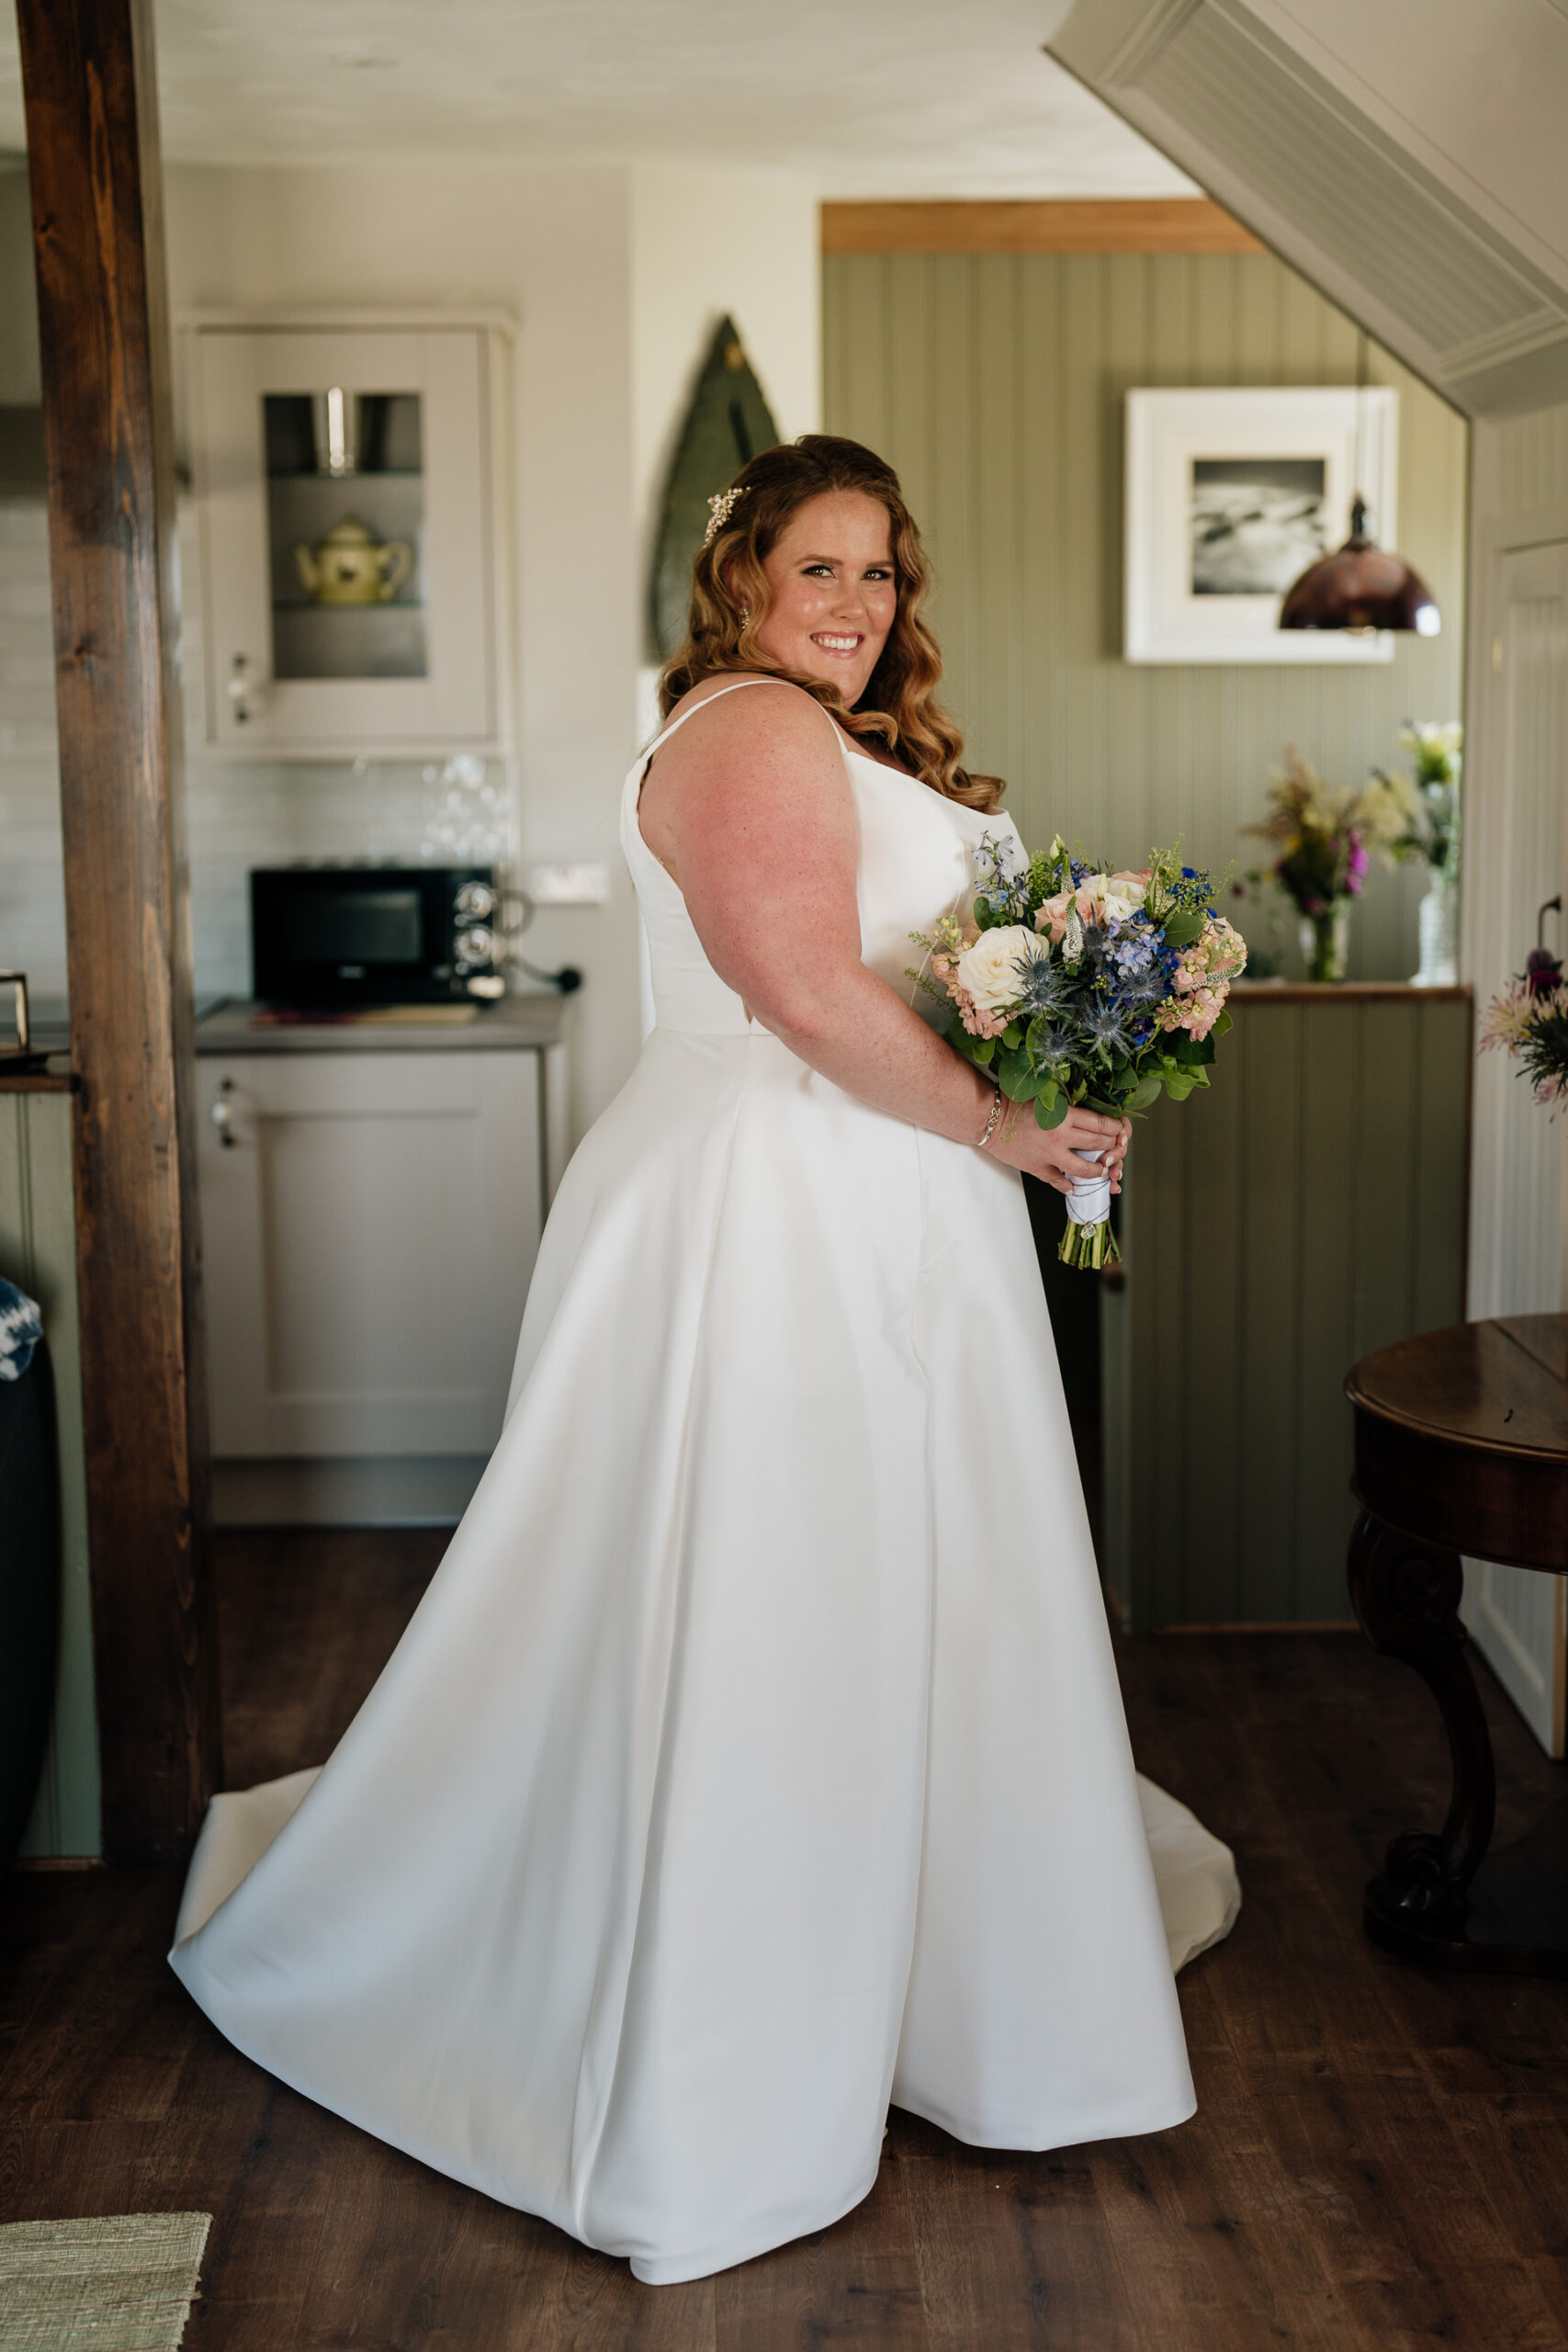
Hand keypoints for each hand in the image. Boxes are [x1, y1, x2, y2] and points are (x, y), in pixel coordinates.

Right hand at [992, 1101, 1130, 1197]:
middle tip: (1115, 1146)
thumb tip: (1088, 1114)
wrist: (987, 1118)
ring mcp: (1049, 1155)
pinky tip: (1074, 1186)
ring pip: (1084, 1168)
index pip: (1101, 1124)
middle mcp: (1060, 1137)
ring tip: (1102, 1169)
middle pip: (1098, 1144)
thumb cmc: (1013, 1102)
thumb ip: (1066, 1107)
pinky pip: (1058, 1181)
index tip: (1119, 1129)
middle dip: (1112, 1146)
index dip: (1115, 1128)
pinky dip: (1068, 1186)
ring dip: (1098, 1170)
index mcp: (1064, 1116)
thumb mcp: (1045, 1097)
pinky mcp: (1037, 1168)